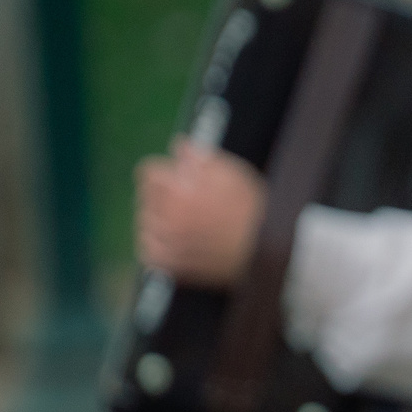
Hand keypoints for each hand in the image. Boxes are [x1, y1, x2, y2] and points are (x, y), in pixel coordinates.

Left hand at [136, 140, 266, 288]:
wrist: (266, 251)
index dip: (164, 171)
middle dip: (162, 195)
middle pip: (146, 199)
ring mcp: (168, 245)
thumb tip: (179, 145)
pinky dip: (157, 245)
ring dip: (158, 220)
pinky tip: (174, 241)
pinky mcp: (173, 267)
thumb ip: (199, 157)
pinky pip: (149, 253)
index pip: (148, 173)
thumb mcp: (232, 172)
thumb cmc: (252, 209)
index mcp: (177, 192)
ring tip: (181, 221)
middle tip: (186, 199)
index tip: (176, 177)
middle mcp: (167, 219)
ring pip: (145, 226)